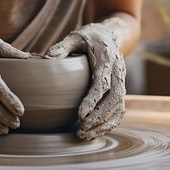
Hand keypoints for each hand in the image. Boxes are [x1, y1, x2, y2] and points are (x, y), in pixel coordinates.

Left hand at [46, 23, 125, 139]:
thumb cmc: (89, 37)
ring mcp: (122, 81)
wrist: (109, 35)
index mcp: (107, 59)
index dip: (93, 100)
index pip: (102, 82)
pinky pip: (119, 110)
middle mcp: (118, 71)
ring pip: (119, 108)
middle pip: (114, 99)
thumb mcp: (75, 36)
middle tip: (81, 129)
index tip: (80, 114)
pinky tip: (94, 131)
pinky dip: (109, 123)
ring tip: (85, 134)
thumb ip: (62, 47)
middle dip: (99, 117)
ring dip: (104, 124)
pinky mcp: (121, 89)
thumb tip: (47, 59)